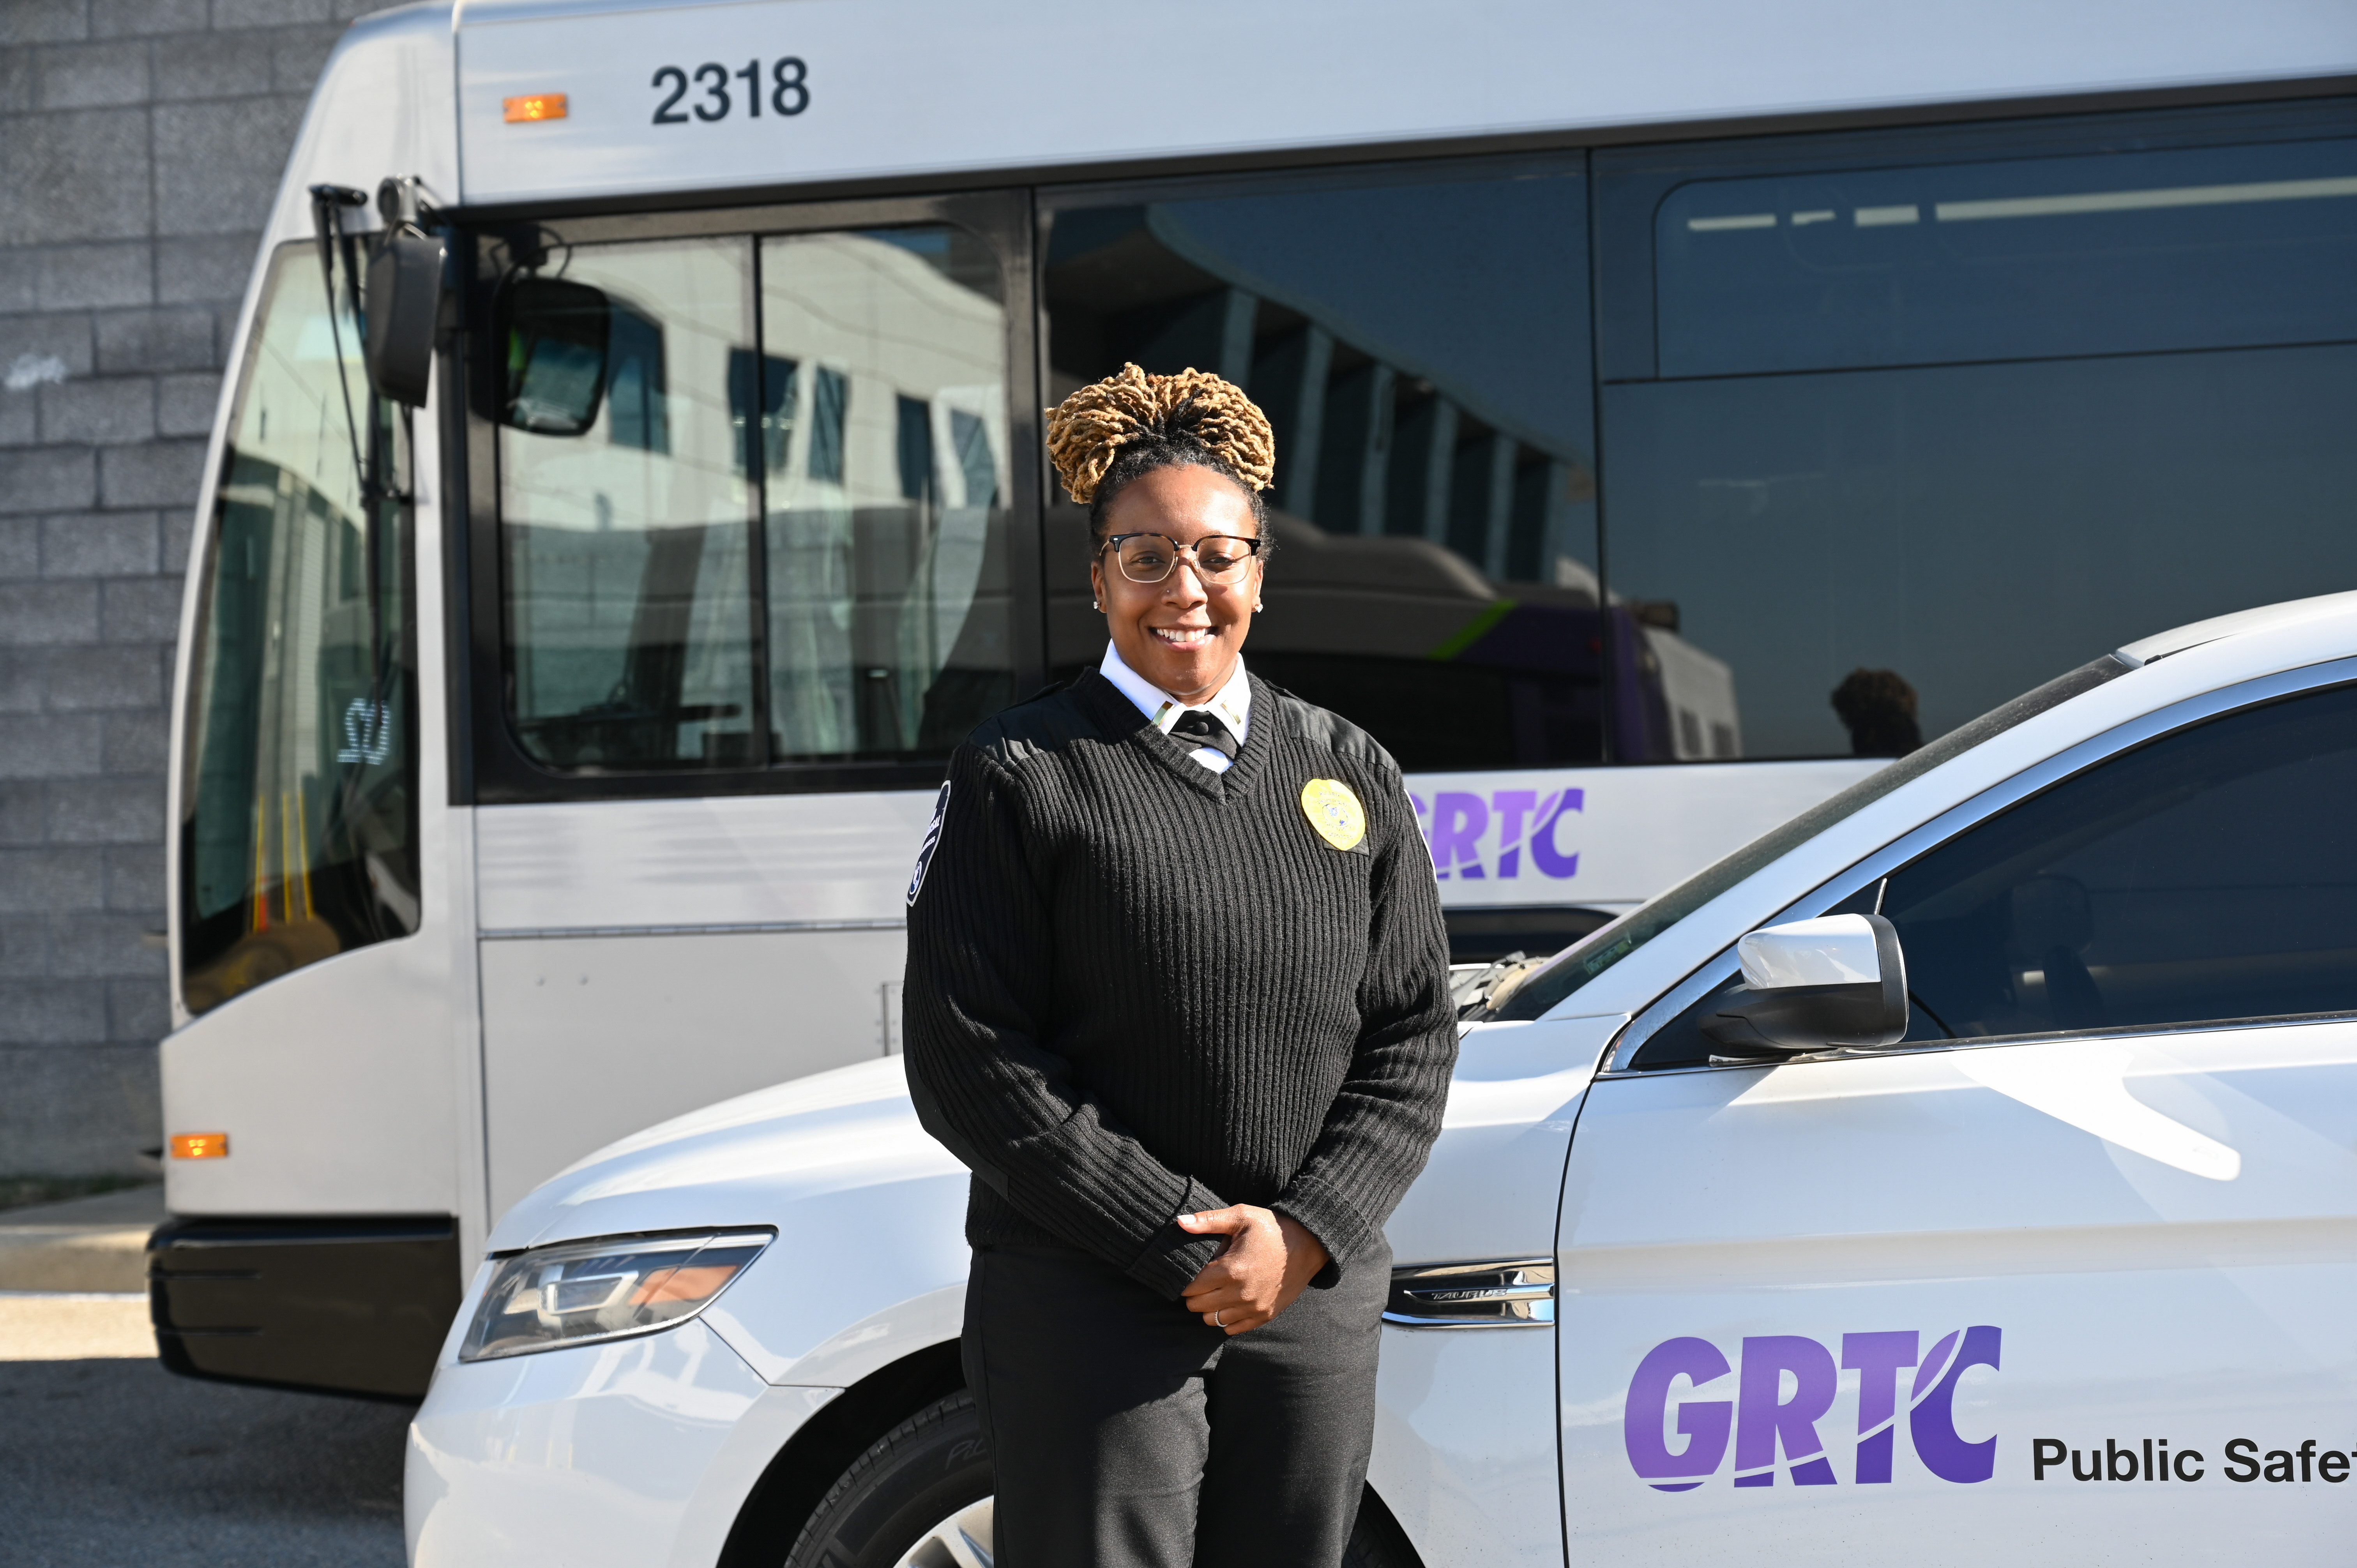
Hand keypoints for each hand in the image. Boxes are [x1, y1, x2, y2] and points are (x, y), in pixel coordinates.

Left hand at [1177, 1205, 1328, 1334]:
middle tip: (1201, 1282)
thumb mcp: (1241, 1216)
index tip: (1189, 1273)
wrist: (1308, 1244)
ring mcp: (1254, 1308)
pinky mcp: (1265, 1315)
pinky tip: (1229, 1302)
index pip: (1192, 1288)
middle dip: (1194, 1295)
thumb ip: (1208, 1221)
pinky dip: (1226, 1319)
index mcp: (1231, 1270)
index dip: (1186, 1281)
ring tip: (1214, 1292)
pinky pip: (1233, 1329)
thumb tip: (1180, 1221)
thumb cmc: (1271, 1228)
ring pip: (1213, 1321)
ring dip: (1209, 1308)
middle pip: (1198, 1307)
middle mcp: (1241, 1294)